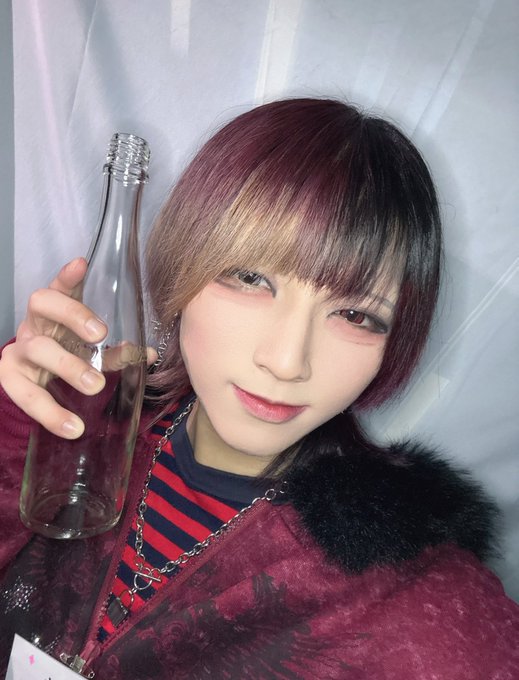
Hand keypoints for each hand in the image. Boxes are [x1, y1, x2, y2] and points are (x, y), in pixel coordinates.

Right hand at [0, 258, 109, 437]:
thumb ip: (119, 351)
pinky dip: (49, 413)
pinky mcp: (10, 377)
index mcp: (56, 310)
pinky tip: (72, 428)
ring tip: (97, 386)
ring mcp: (20, 348)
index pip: (59, 285)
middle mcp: (34, 323)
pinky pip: (24, 394)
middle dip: (73, 316)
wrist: (35, 382)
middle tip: (101, 335)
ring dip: (68, 366)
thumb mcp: (93, 351)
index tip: (82, 266)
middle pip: (41, 303)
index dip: (68, 276)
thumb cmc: (69, 356)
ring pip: (36, 348)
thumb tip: (149, 354)